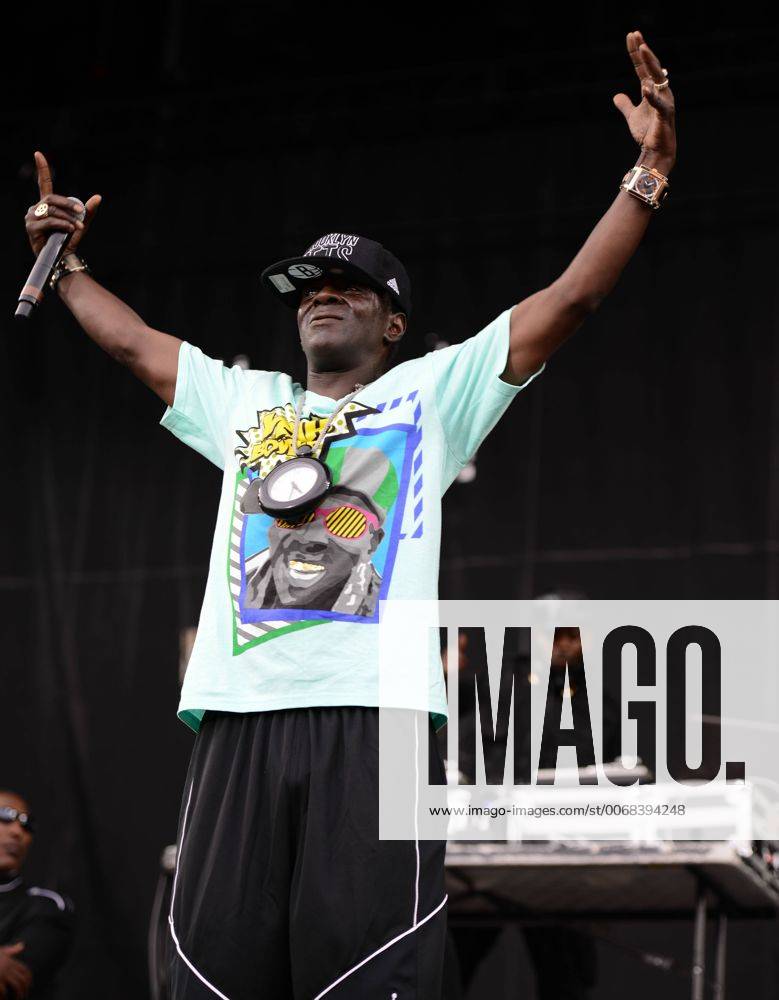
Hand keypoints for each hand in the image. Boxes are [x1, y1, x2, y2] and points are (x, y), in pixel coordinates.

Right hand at [0, 943, 31, 997]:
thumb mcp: (1, 951)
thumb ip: (12, 950)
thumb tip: (23, 945)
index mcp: (11, 962)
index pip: (25, 970)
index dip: (29, 978)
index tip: (29, 985)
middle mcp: (9, 968)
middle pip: (23, 978)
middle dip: (25, 988)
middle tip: (24, 995)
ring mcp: (2, 974)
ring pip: (17, 985)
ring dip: (19, 993)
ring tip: (18, 999)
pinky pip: (4, 990)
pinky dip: (4, 996)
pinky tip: (4, 999)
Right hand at [24, 151, 101, 257]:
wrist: (63, 258)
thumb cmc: (69, 240)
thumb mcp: (81, 223)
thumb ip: (88, 210)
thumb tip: (98, 196)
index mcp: (47, 204)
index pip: (44, 183)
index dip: (42, 169)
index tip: (38, 154)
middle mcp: (37, 208)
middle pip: (52, 198)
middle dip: (68, 204)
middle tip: (81, 212)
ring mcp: (32, 217)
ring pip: (52, 210)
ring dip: (68, 217)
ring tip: (77, 226)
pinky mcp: (31, 227)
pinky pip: (49, 221)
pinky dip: (62, 224)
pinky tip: (69, 229)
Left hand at [613, 31, 675, 171]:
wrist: (656, 151)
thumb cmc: (648, 133)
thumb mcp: (632, 116)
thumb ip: (626, 105)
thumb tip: (616, 96)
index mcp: (652, 90)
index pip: (642, 67)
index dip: (636, 53)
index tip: (631, 36)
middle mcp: (660, 91)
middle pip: (651, 67)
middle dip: (643, 51)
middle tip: (636, 35)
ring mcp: (664, 101)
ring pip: (658, 78)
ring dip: (650, 63)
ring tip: (643, 49)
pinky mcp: (665, 115)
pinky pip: (659, 103)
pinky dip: (652, 96)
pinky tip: (645, 87)